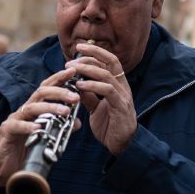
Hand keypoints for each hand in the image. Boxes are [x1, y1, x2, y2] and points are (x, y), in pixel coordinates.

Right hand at [0, 70, 79, 186]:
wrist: (4, 169)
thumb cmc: (25, 150)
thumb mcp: (46, 137)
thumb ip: (60, 128)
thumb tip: (77, 123)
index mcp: (34, 109)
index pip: (47, 88)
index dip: (59, 78)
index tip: (73, 71)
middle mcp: (24, 110)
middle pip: (41, 93)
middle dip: (59, 92)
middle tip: (75, 96)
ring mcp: (14, 119)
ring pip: (32, 108)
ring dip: (50, 108)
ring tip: (65, 112)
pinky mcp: (6, 132)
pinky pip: (17, 126)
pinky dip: (28, 126)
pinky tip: (39, 128)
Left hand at [71, 41, 136, 155]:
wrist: (121, 146)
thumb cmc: (109, 126)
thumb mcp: (95, 108)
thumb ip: (88, 94)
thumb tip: (75, 82)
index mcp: (118, 85)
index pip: (110, 60)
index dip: (95, 51)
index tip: (79, 47)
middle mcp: (123, 87)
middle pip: (110, 62)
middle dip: (90, 56)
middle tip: (71, 61)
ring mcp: (123, 96)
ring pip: (107, 74)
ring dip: (88, 70)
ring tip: (72, 70)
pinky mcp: (120, 107)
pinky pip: (107, 91)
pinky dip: (93, 85)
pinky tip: (80, 85)